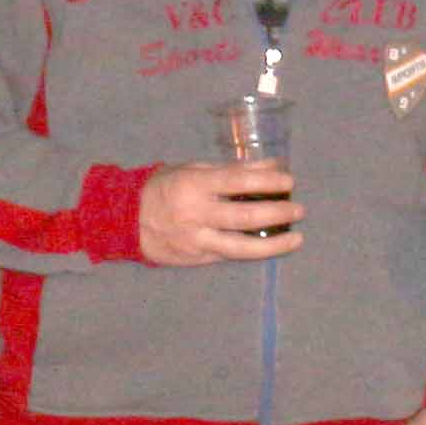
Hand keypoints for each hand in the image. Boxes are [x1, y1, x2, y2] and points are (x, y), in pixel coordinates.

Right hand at [139, 159, 298, 265]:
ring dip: (274, 244)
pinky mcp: (197, 259)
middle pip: (244, 217)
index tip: (289, 180)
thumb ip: (233, 170)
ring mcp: (196, 240)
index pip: (237, 182)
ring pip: (241, 247)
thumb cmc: (165, 188)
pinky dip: (253, 250)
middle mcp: (196, 215)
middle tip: (298, 209)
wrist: (127, 220)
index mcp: (194, 186)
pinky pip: (230, 256)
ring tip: (296, 239)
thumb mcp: (194, 170)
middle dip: (277, 213)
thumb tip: (272, 165)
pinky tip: (272, 246)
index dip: (266, 182)